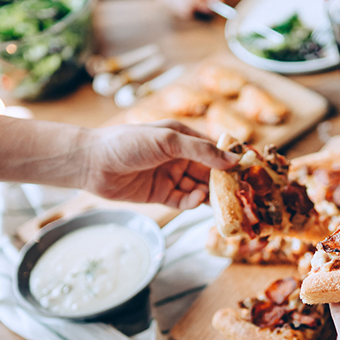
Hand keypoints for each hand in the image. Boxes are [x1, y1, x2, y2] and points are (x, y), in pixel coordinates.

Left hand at [82, 120, 237, 208]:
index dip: (230, 159)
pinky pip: (183, 201)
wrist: (92, 163)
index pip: (213, 149)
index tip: (247, 170)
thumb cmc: (127, 142)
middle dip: (222, 182)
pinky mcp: (160, 195)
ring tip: (218, 200)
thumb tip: (232, 159)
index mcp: (182, 137)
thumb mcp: (167, 140)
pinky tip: (196, 200)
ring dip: (209, 194)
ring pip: (198, 188)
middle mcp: (178, 157)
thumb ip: (201, 151)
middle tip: (239, 192)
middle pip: (209, 172)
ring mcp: (170, 176)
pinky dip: (192, 202)